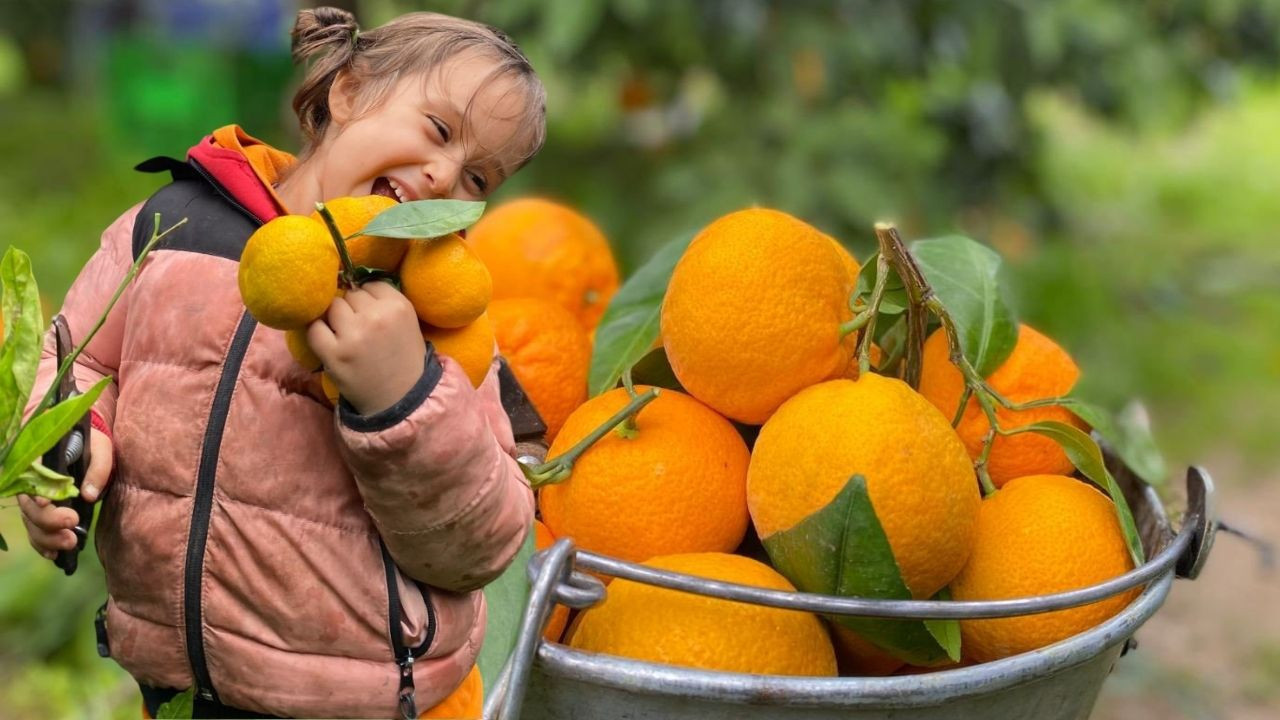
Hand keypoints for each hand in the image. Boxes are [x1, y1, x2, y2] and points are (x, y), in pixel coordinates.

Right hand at [18, 427, 112, 559]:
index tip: (47, 504)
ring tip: (69, 544)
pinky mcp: (39, 512)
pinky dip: (42, 544)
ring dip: (47, 537)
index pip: (31, 476)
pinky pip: (34, 530)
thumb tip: (89, 496)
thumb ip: (98, 469)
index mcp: (42, 459)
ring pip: (30, 522)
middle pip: (29, 505)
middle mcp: (30, 480)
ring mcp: (32, 498)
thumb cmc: (93, 443)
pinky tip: (54, 555)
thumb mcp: (101, 449)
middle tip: (72, 526)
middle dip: (48, 520)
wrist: (86, 444)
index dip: (35, 492)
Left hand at [308, 281, 426, 414]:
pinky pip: (314, 328)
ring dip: (335, 319)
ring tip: (344, 337)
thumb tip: (350, 283)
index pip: (371, 284)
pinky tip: (328, 342)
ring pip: (332, 307)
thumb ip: (385, 303)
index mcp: (399, 307)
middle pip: (350, 294)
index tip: (371, 314)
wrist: (400, 400)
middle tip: (358, 329)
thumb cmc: (404, 361)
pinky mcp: (334, 353)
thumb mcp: (408, 323)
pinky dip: (318, 333)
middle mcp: (377, 316)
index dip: (368, 298)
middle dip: (352, 309)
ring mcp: (354, 335)